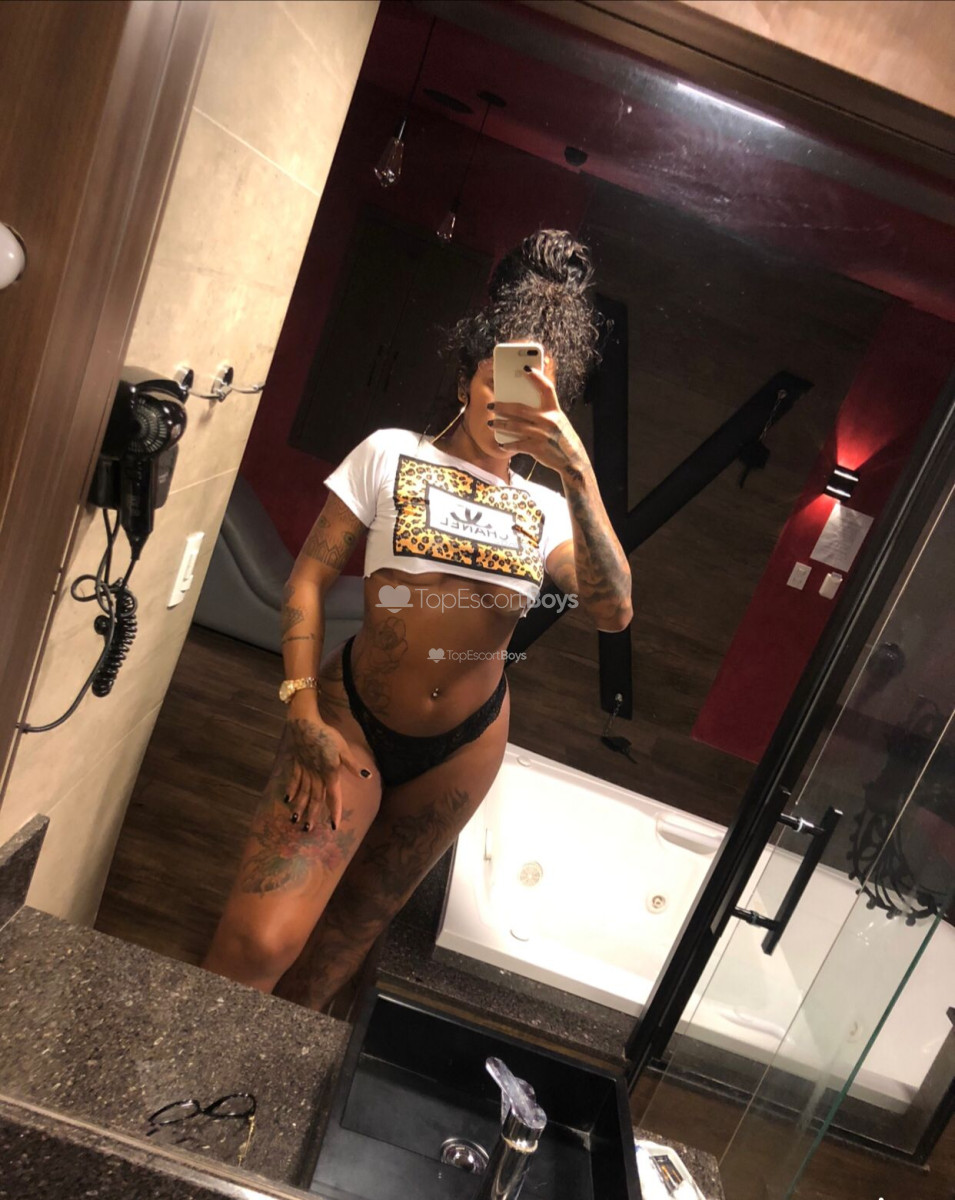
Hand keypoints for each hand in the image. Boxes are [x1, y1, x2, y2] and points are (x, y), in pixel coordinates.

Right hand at [284, 714, 361, 831]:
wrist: (305, 723)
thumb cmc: (327, 734)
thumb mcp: (343, 748)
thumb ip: (352, 764)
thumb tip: (367, 776)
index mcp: (329, 773)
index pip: (333, 797)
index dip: (334, 811)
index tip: (333, 826)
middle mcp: (316, 775)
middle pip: (314, 798)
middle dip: (311, 814)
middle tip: (308, 830)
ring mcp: (304, 770)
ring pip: (302, 792)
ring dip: (299, 806)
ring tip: (295, 820)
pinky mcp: (297, 763)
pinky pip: (294, 779)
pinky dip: (291, 790)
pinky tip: (287, 799)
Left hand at [489, 365, 589, 477]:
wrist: (572, 460)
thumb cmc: (561, 438)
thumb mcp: (558, 421)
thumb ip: (545, 412)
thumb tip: (523, 405)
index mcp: (555, 410)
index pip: (546, 388)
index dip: (537, 377)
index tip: (526, 368)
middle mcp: (549, 420)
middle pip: (520, 409)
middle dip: (503, 407)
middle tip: (491, 405)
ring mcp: (542, 435)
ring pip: (515, 426)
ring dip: (500, 425)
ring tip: (491, 424)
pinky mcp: (537, 448)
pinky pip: (518, 444)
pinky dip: (508, 444)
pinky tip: (501, 444)